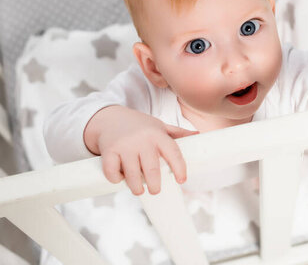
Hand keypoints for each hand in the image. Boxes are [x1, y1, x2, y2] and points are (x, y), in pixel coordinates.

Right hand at [84, 106, 198, 194]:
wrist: (110, 117)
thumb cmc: (139, 125)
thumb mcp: (159, 126)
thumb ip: (177, 133)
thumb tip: (198, 135)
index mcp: (157, 134)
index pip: (173, 152)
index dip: (180, 168)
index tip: (182, 180)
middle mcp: (142, 140)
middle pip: (152, 169)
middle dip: (155, 185)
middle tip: (155, 190)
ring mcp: (125, 146)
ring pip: (132, 174)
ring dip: (136, 187)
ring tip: (139, 190)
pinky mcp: (109, 151)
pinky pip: (112, 172)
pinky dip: (116, 179)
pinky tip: (120, 178)